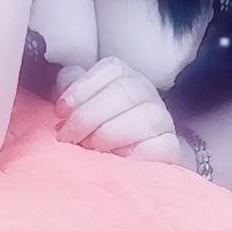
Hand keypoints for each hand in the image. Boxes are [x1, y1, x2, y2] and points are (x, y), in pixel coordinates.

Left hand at [53, 56, 185, 164]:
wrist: (134, 154)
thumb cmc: (100, 124)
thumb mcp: (81, 101)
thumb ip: (70, 89)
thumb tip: (62, 97)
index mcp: (124, 75)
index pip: (111, 69)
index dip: (82, 89)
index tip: (60, 112)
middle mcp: (146, 92)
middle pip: (125, 92)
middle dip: (89, 116)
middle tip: (68, 136)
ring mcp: (162, 119)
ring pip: (146, 117)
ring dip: (111, 134)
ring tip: (90, 148)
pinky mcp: (171, 147)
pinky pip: (163, 146)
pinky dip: (138, 154)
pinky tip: (119, 160)